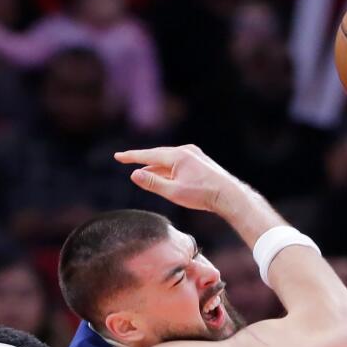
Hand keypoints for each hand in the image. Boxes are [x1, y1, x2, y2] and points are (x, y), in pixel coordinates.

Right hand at [114, 144, 247, 214]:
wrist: (229, 195)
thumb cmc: (202, 195)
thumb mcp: (173, 192)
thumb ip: (152, 183)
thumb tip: (134, 174)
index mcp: (177, 156)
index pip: (148, 155)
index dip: (131, 157)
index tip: (117, 156)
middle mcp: (185, 150)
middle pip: (157, 155)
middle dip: (142, 160)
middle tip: (125, 160)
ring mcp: (194, 154)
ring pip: (168, 159)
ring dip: (155, 167)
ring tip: (143, 174)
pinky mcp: (200, 160)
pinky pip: (178, 162)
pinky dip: (167, 168)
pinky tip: (163, 175)